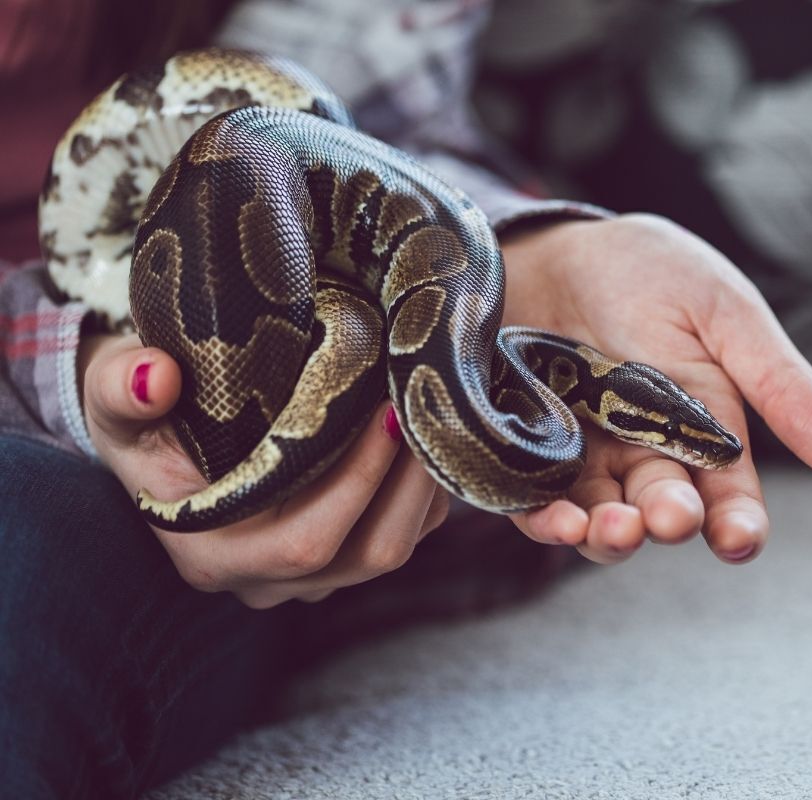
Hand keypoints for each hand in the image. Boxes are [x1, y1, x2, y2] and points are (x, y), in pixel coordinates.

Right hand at [78, 334, 447, 608]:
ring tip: (436, 414)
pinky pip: (407, 532)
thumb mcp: (113, 391)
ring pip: (396, 547)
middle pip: (369, 555)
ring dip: (426, 485)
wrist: (157, 432)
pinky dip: (425, 488)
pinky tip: (427, 433)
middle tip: (429, 408)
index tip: (385, 412)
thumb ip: (122, 386)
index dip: (357, 483)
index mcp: (211, 555)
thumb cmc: (140, 412)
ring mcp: (309, 577)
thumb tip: (155, 378)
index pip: (305, 542)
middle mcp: (265, 580)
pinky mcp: (341, 556)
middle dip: (411, 482)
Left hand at [499, 214, 811, 564]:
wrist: (555, 245)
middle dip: (669, 519)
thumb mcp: (723, 313)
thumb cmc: (649, 273)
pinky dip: (545, 520)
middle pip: (664, 511)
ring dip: (609, 535)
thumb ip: (777, 382)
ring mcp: (585, 458)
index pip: (730, 496)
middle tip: (668, 515)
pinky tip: (557, 521)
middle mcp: (647, 455)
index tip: (737, 538)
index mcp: (705, 430)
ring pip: (602, 521)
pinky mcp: (526, 453)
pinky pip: (532, 502)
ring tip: (611, 526)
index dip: (737, 525)